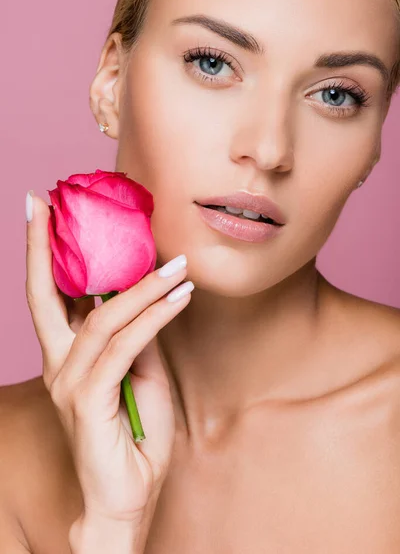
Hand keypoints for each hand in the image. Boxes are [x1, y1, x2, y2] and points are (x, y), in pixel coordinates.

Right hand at [25, 193, 193, 523]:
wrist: (126, 496)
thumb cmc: (132, 435)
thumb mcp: (139, 374)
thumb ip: (135, 337)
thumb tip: (143, 297)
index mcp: (66, 356)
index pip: (49, 295)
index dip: (44, 252)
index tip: (42, 210)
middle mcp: (58, 364)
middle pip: (45, 294)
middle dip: (46, 246)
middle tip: (48, 202)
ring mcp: (69, 382)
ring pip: (102, 317)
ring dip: (144, 285)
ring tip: (178, 263)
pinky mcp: (89, 399)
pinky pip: (124, 345)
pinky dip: (155, 317)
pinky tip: (180, 297)